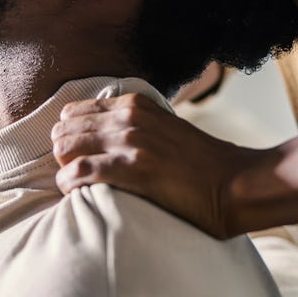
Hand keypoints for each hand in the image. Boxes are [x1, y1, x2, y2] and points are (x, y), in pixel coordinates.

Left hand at [50, 92, 267, 238]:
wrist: (235, 183)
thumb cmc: (202, 164)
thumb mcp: (165, 127)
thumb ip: (136, 125)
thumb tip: (102, 137)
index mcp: (135, 103)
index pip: (75, 111)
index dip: (69, 135)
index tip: (75, 155)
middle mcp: (130, 116)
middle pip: (65, 128)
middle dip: (62, 152)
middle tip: (72, 173)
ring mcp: (132, 141)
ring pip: (67, 147)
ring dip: (63, 168)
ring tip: (73, 184)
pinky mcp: (135, 168)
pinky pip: (82, 172)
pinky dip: (70, 183)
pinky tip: (74, 193)